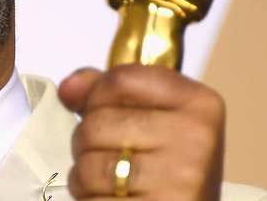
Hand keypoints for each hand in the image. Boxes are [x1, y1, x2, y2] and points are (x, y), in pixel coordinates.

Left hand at [58, 65, 224, 199]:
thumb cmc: (171, 169)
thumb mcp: (154, 119)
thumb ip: (108, 93)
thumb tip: (69, 87)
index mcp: (197, 102)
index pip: (120, 79)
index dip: (97, 96)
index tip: (106, 113)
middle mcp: (195, 137)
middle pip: (96, 123)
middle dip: (86, 142)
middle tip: (109, 157)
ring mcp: (180, 178)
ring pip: (88, 166)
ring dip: (85, 178)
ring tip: (110, 183)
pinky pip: (93, 200)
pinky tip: (113, 200)